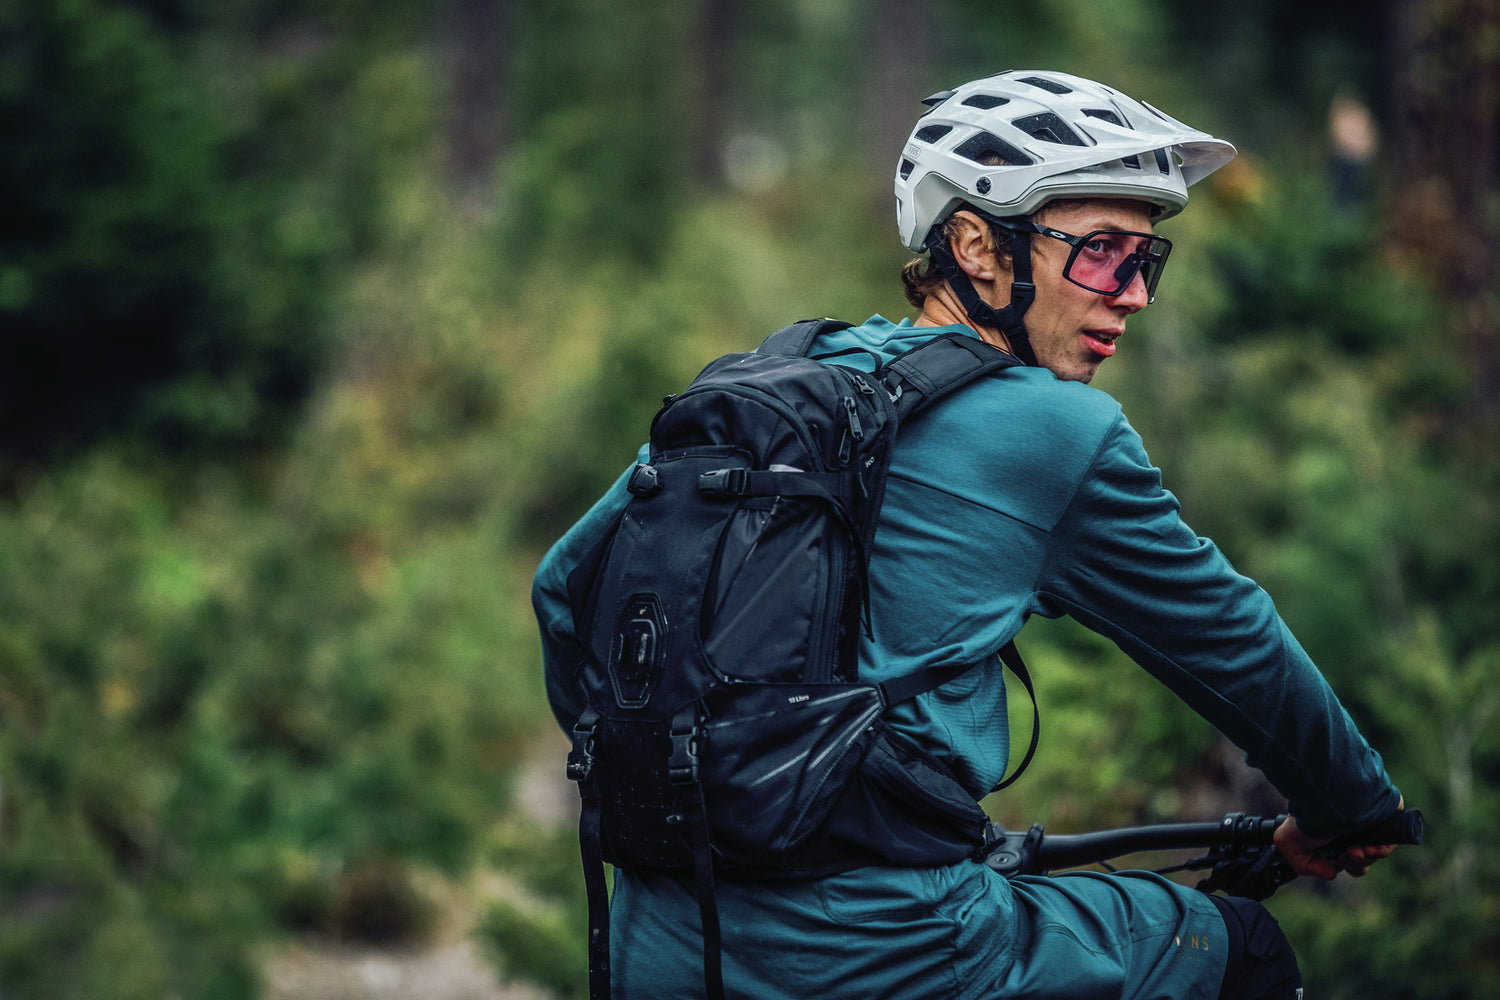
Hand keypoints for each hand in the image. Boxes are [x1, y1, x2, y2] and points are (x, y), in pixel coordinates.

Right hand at [1274, 798, 1403, 879]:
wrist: (1322, 798)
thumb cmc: (1302, 819)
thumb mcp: (1288, 845)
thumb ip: (1305, 866)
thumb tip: (1333, 872)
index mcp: (1330, 836)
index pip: (1344, 859)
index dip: (1343, 865)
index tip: (1338, 859)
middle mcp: (1349, 830)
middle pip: (1361, 859)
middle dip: (1357, 862)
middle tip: (1351, 852)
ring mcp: (1366, 825)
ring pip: (1375, 853)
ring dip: (1368, 857)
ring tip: (1359, 849)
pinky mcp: (1383, 819)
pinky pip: (1389, 842)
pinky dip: (1382, 849)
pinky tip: (1372, 847)